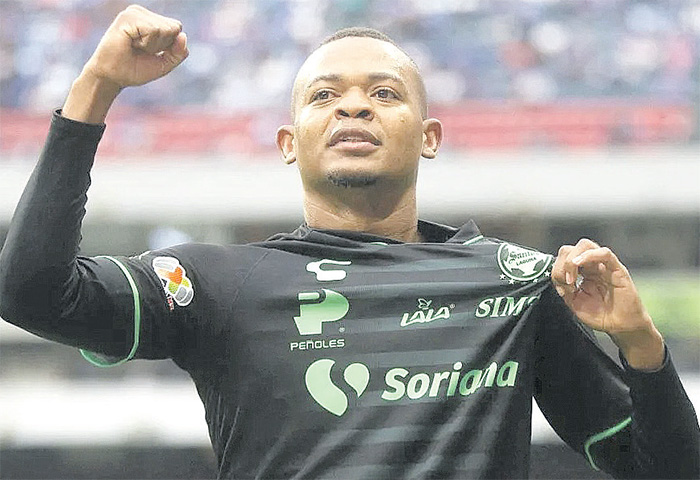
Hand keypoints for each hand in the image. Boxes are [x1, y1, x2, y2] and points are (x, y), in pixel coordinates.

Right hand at [84, 4, 187, 88]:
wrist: (112, 77)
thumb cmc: (134, 70)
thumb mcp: (163, 64)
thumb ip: (178, 53)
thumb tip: (183, 36)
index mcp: (150, 20)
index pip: (177, 28)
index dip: (169, 46)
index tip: (149, 52)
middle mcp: (142, 13)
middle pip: (174, 27)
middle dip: (162, 45)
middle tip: (141, 50)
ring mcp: (134, 12)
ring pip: (165, 29)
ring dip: (153, 45)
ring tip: (135, 47)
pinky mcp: (127, 17)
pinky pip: (154, 30)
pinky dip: (146, 43)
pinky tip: (131, 43)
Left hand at [552, 239, 663, 370]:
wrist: (621, 326)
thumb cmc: (601, 315)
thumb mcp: (574, 303)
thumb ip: (564, 289)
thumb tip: (558, 279)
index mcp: (581, 272)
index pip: (564, 258)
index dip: (557, 270)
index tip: (561, 287)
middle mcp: (591, 266)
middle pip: (571, 249)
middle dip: (562, 264)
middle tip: (566, 282)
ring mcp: (604, 266)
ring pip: (585, 245)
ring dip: (572, 259)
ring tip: (572, 277)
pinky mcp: (617, 269)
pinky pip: (605, 254)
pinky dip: (589, 255)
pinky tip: (580, 264)